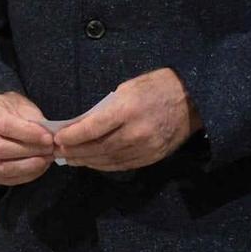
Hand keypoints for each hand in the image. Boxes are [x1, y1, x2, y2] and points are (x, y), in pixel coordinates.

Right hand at [0, 91, 56, 186]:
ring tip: (45, 160)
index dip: (27, 134)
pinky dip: (23, 176)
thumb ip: (33, 120)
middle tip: (49, 150)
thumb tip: (48, 138)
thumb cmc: (11, 110)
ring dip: (27, 167)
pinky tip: (38, 168)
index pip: (4, 125)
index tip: (48, 138)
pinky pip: (1, 179)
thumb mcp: (23, 105)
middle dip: (28, 152)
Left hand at [53, 69, 199, 171]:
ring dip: (88, 161)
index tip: (58, 139)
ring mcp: (146, 148)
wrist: (192, 99)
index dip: (72, 137)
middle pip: (98, 148)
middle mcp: (136, 132)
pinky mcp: (153, 158)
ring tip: (72, 159)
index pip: (92, 129)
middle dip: (76, 151)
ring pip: (109, 160)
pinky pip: (124, 165)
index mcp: (127, 110)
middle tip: (59, 152)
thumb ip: (105, 109)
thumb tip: (80, 125)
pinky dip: (105, 165)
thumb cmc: (156, 86)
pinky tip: (93, 162)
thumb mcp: (126, 88)